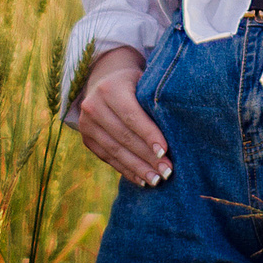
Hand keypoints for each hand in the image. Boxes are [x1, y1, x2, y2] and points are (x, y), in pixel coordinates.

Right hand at [73, 47, 170, 186]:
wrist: (104, 82)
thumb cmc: (135, 84)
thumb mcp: (143, 83)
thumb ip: (154, 101)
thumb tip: (176, 128)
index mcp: (110, 88)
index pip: (131, 115)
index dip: (148, 135)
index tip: (165, 151)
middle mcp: (93, 106)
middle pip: (123, 136)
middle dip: (146, 157)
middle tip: (167, 171)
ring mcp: (86, 124)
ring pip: (115, 151)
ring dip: (137, 168)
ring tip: (156, 180)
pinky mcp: (86, 138)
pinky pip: (108, 158)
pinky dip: (126, 170)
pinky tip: (141, 180)